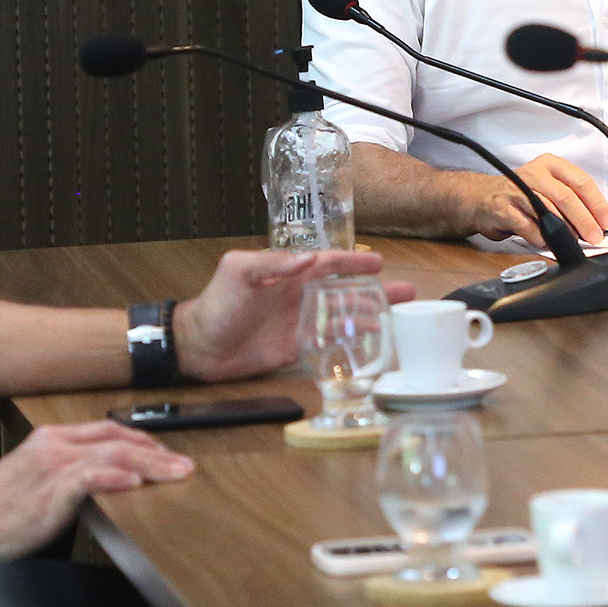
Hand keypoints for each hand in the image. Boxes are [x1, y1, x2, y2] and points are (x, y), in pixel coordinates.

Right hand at [0, 421, 197, 564]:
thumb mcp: (33, 482)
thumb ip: (64, 476)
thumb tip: (97, 485)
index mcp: (50, 440)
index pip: (106, 430)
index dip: (139, 439)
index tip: (162, 452)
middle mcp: (55, 445)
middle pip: (118, 439)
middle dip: (156, 451)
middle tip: (183, 464)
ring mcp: (54, 465)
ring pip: (116, 455)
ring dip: (152, 465)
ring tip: (177, 473)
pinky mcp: (53, 489)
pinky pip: (94, 478)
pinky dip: (119, 478)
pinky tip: (138, 483)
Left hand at [177, 248, 411, 380]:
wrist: (200, 346)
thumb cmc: (216, 304)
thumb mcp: (238, 272)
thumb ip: (272, 262)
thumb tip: (310, 259)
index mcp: (289, 273)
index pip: (330, 263)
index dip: (355, 263)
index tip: (381, 263)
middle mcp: (300, 295)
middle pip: (346, 289)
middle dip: (376, 290)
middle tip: (408, 292)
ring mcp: (301, 321)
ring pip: (345, 315)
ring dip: (372, 315)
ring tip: (401, 317)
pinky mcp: (298, 347)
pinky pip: (331, 341)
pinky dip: (353, 340)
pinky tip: (373, 341)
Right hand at [469, 153, 607, 248]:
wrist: (481, 198)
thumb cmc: (520, 193)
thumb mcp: (547, 185)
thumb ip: (570, 198)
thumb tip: (596, 221)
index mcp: (550, 165)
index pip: (581, 182)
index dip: (597, 203)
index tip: (606, 221)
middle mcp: (534, 174)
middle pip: (566, 197)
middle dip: (585, 220)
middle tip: (595, 236)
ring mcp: (517, 190)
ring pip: (548, 211)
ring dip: (565, 230)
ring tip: (575, 241)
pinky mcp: (502, 209)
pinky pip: (527, 226)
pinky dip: (540, 238)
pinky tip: (548, 243)